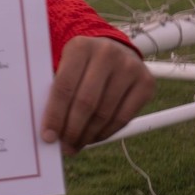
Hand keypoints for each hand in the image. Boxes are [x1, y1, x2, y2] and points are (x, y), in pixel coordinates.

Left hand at [41, 36, 154, 154]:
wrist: (113, 49)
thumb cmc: (81, 66)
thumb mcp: (66, 66)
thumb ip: (57, 92)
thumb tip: (51, 131)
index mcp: (80, 47)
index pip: (64, 87)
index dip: (55, 116)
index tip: (48, 137)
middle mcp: (107, 53)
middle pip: (86, 102)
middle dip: (72, 130)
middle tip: (64, 147)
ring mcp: (129, 67)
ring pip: (105, 113)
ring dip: (88, 135)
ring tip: (76, 144)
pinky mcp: (146, 83)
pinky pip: (123, 118)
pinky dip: (105, 133)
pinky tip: (93, 137)